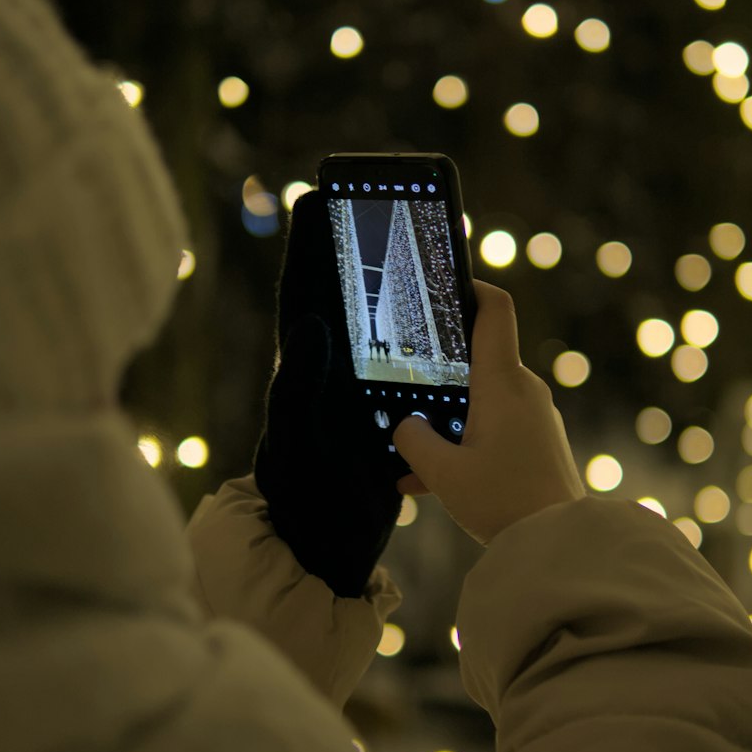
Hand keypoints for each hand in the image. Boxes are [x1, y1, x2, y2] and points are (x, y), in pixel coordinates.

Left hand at [253, 189, 403, 597]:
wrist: (324, 556)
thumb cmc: (301, 502)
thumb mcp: (296, 441)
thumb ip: (297, 384)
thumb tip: (310, 318)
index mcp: (303, 371)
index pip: (305, 294)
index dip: (309, 246)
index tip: (316, 195)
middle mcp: (329, 377)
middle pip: (348, 303)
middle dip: (363, 253)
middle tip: (387, 205)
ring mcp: (358, 398)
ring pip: (384, 335)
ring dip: (403, 296)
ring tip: (428, 254)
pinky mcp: (385, 421)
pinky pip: (412, 374)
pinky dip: (430, 348)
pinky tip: (455, 333)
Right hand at [393, 280, 585, 545]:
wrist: (560, 545)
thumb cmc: (504, 501)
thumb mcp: (444, 473)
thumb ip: (413, 441)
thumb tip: (407, 426)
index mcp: (503, 382)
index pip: (495, 310)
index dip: (471, 288)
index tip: (443, 288)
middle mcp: (524, 390)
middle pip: (477, 360)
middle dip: (437, 375)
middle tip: (398, 385)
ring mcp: (534, 417)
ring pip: (480, 403)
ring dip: (445, 422)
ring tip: (406, 455)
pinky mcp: (538, 443)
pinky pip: (492, 431)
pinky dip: (462, 447)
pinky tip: (426, 484)